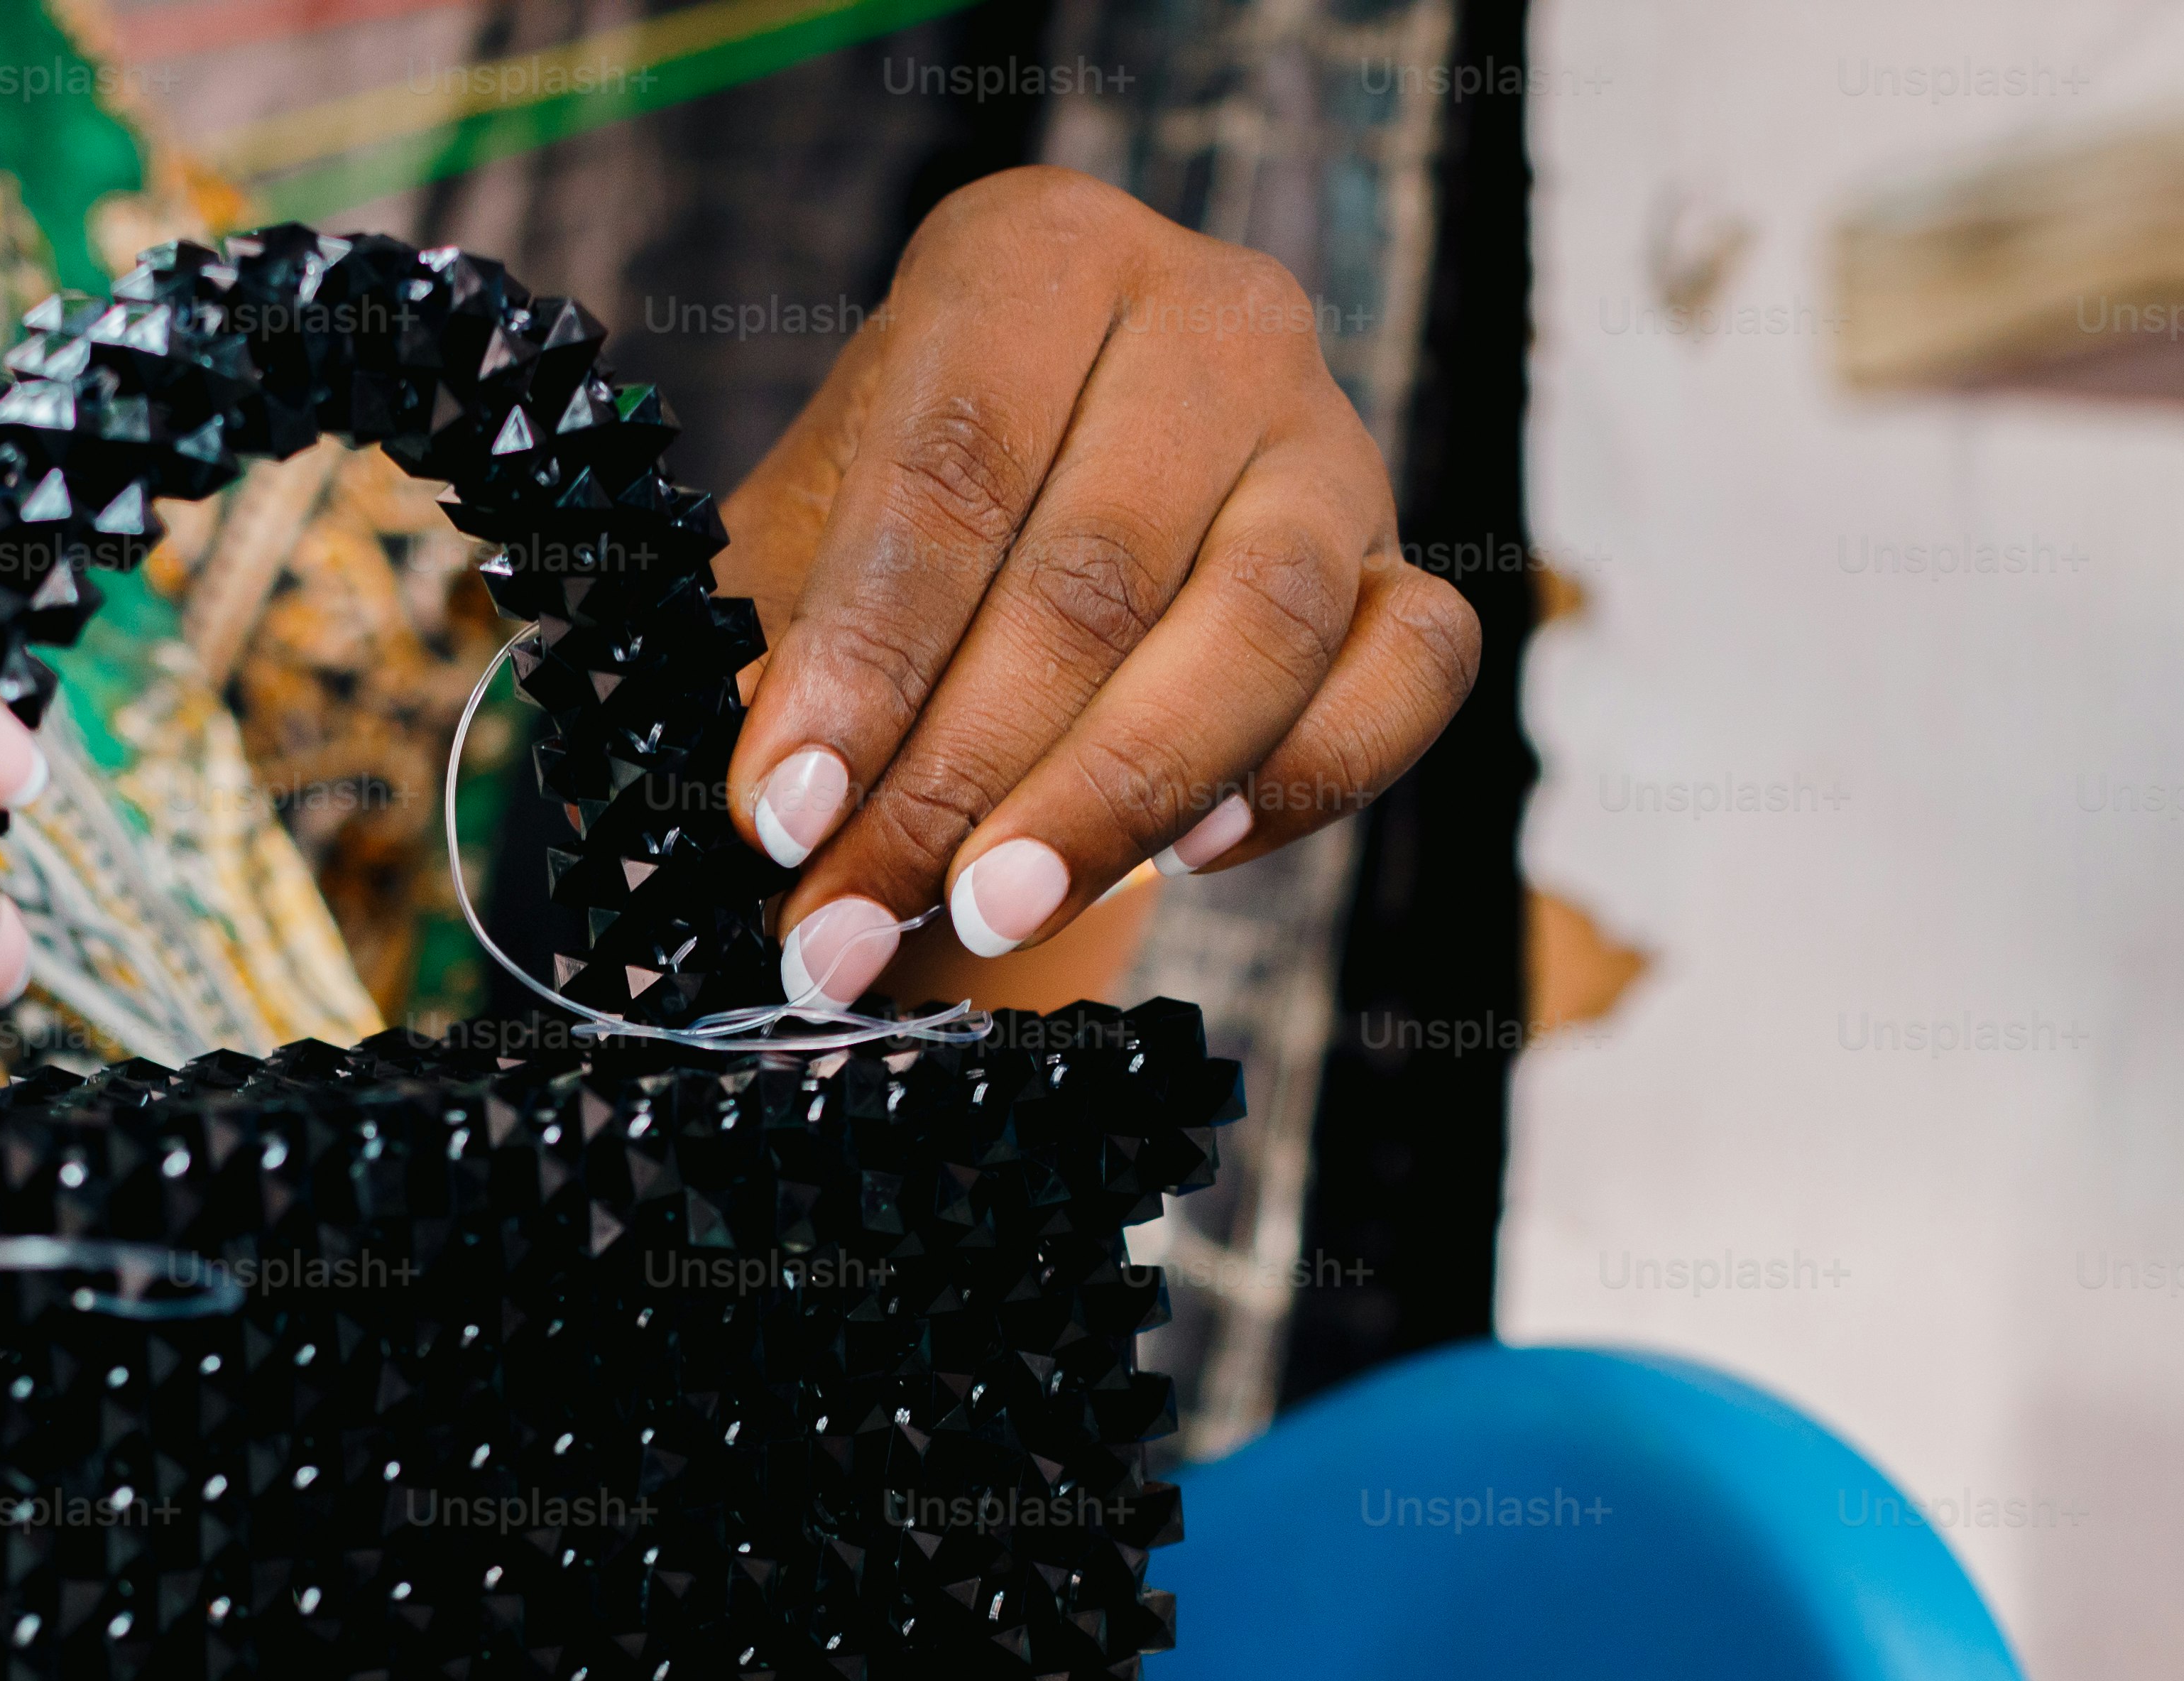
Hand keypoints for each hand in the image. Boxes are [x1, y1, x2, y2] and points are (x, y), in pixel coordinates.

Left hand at [713, 171, 1481, 1010]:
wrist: (1013, 555)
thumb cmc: (890, 547)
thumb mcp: (795, 561)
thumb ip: (779, 664)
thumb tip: (777, 810)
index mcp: (1030, 259)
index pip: (952, 464)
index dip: (862, 659)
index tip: (783, 813)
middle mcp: (1207, 315)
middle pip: (1096, 570)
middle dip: (958, 777)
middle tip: (854, 916)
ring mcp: (1328, 437)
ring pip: (1257, 628)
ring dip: (1113, 801)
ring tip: (992, 912)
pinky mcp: (1406, 560)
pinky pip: (1406, 677)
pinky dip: (1304, 780)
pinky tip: (1192, 859)